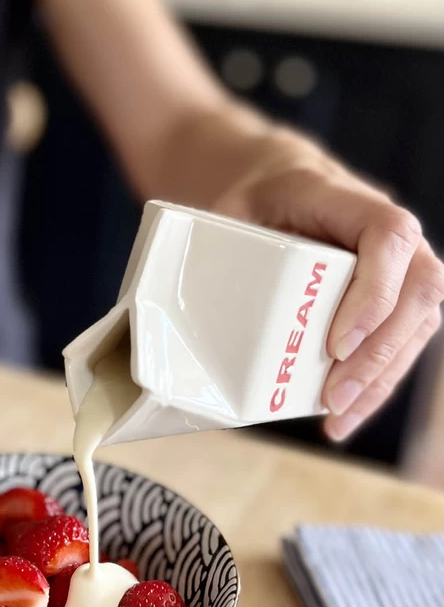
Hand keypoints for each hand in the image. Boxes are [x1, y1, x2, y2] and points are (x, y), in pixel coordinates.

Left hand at [214, 127, 443, 440]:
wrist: (278, 187)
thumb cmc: (254, 202)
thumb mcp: (231, 211)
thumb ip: (222, 247)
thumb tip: (188, 308)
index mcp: (348, 198)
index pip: (388, 236)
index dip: (373, 292)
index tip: (335, 343)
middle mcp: (391, 231)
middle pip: (419, 290)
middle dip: (379, 353)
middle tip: (334, 398)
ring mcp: (403, 264)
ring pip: (419, 322)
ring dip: (381, 378)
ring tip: (339, 419)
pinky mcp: (396, 297)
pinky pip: (404, 340)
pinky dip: (378, 381)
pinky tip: (346, 414)